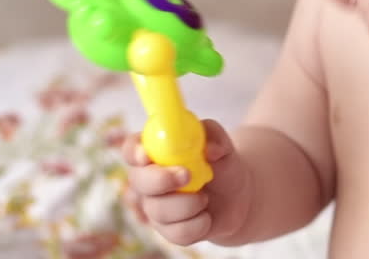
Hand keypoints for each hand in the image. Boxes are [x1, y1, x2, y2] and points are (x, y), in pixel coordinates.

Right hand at [121, 120, 251, 244]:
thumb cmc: (222, 164)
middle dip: (160, 179)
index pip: (132, 148)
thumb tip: (210, 149)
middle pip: (138, 181)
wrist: (237, 196)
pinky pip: (176, 233)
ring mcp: (154, 206)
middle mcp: (148, 179)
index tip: (147, 155)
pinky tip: (206, 216)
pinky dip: (199, 224)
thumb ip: (215, 136)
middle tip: (187, 175)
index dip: (134, 152)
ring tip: (205, 197)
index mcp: (155, 152)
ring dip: (189, 204)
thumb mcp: (223, 144)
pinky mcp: (167, 230)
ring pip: (159, 210)